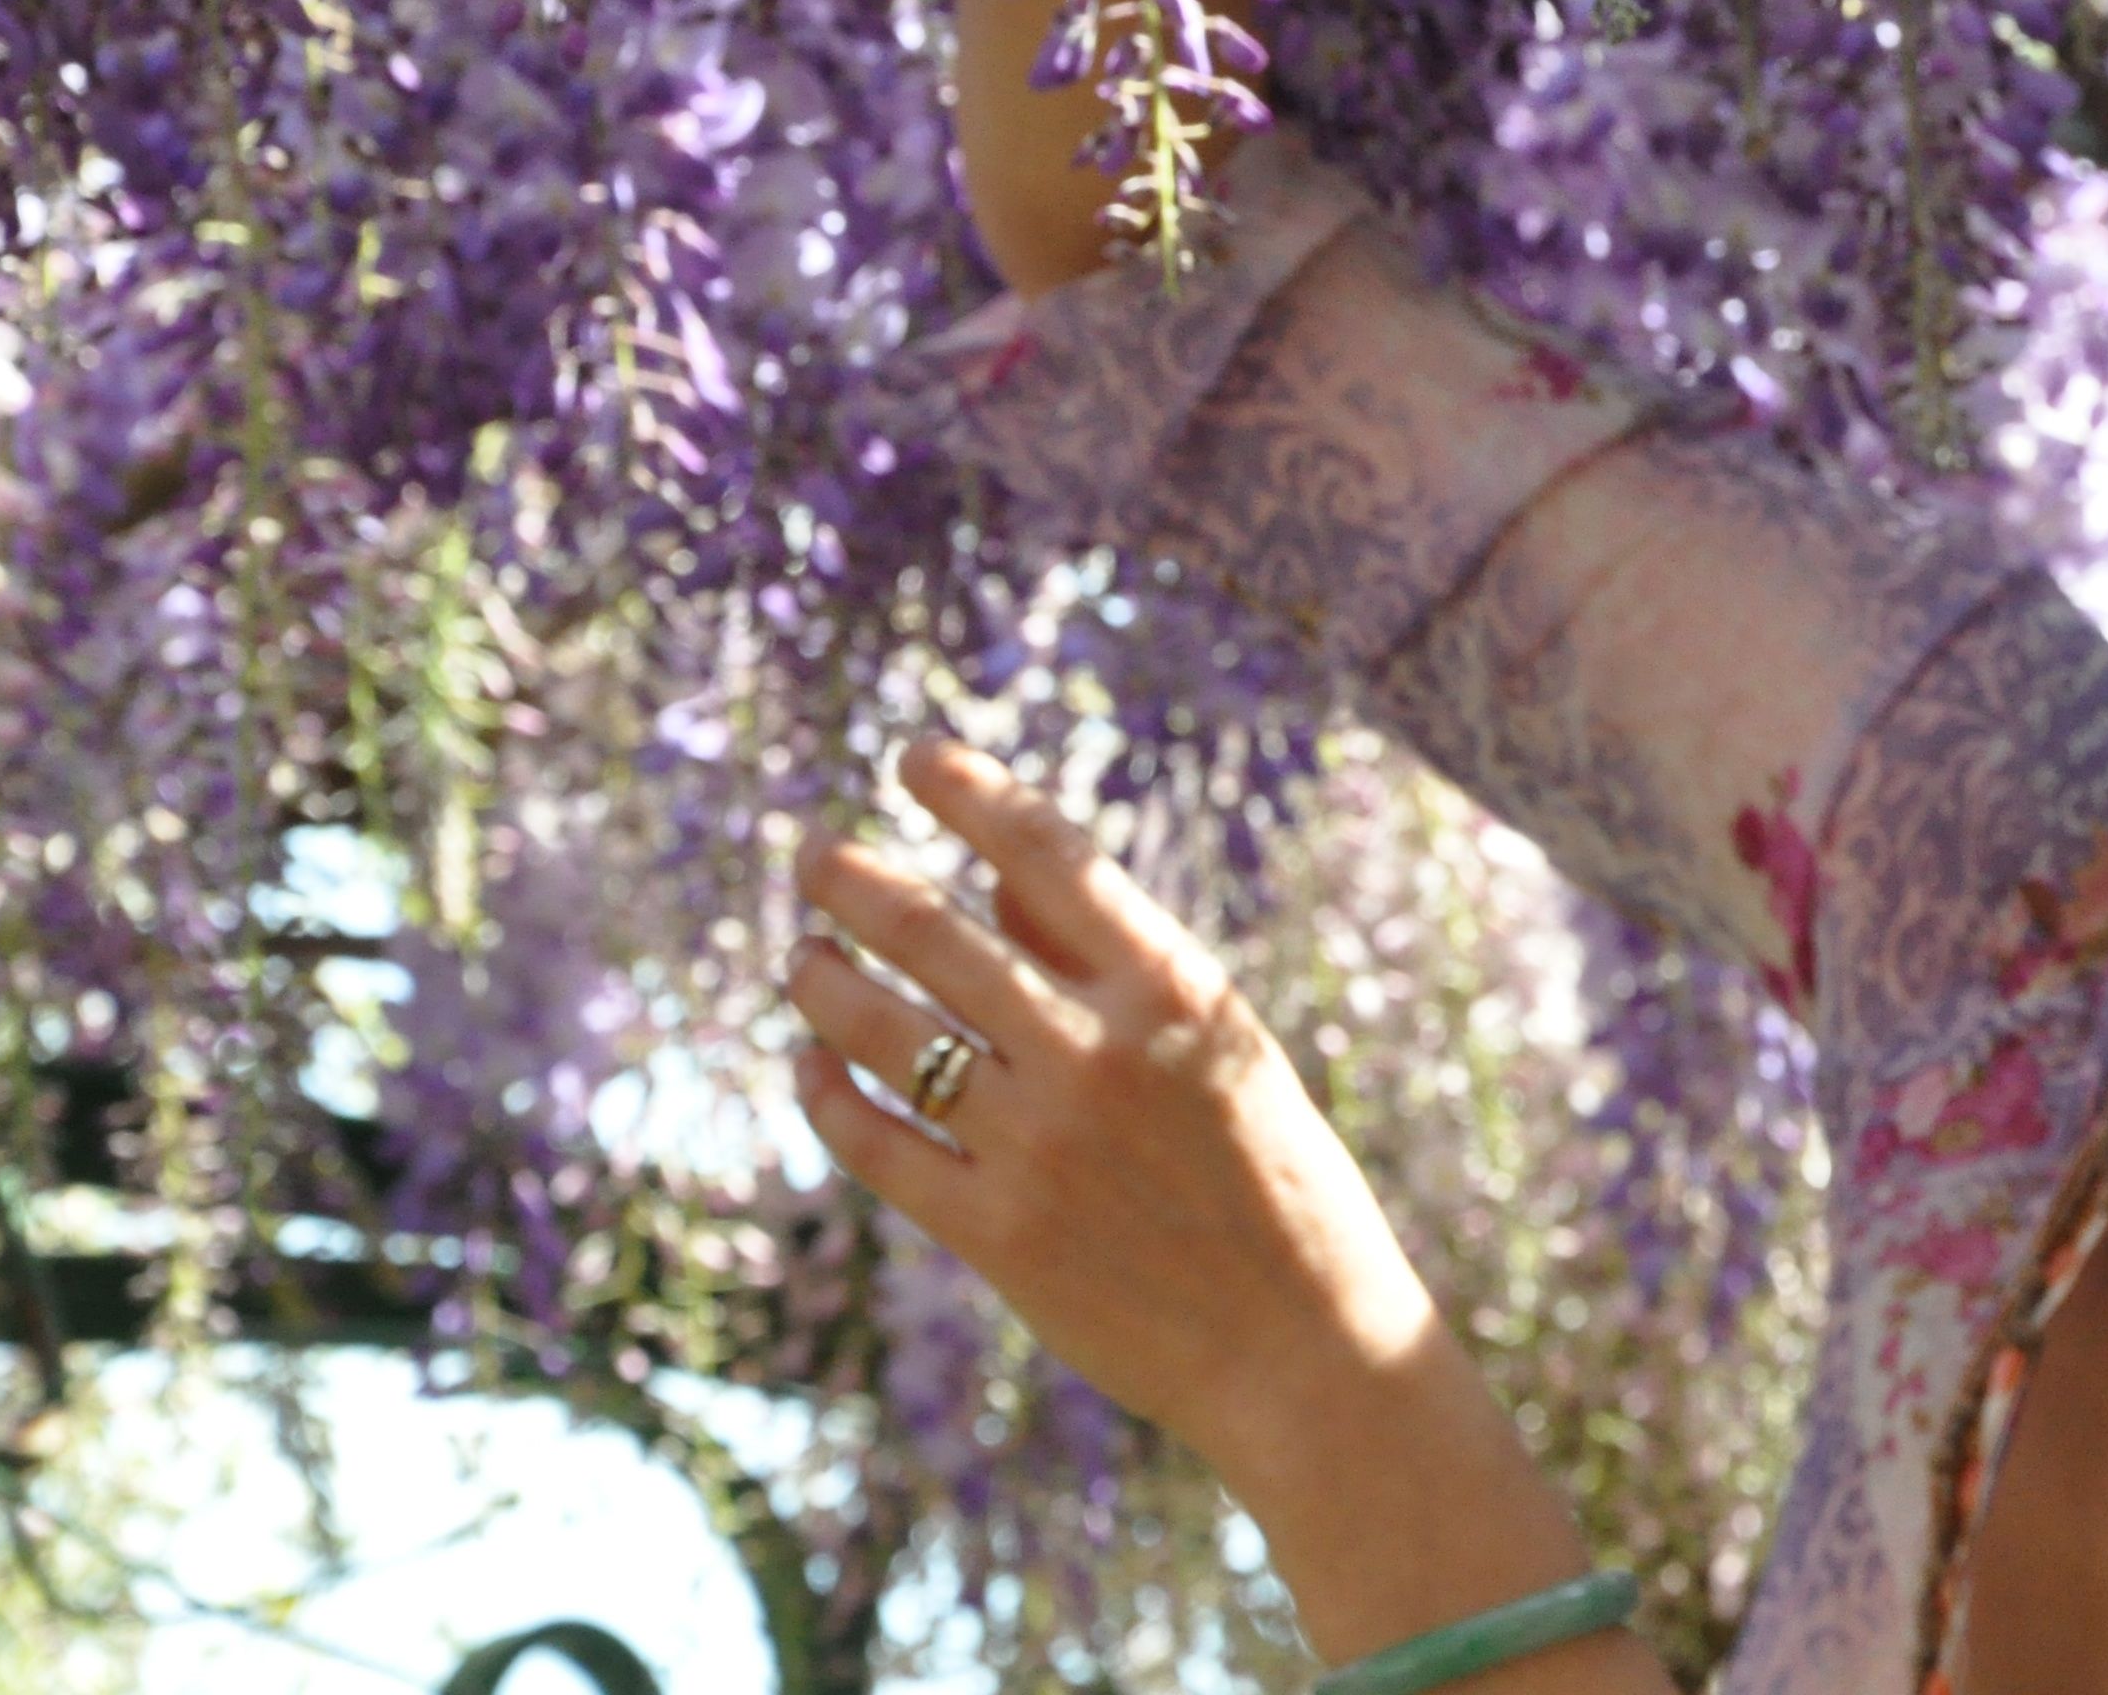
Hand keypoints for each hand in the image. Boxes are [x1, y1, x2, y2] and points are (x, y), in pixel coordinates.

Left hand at [782, 736, 1431, 1467]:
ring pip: (882, 1032)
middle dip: (853, 880)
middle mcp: (1099, 1052)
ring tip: (801, 957)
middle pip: (934, 933)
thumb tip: (1007, 875)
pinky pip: (875, 1144)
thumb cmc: (1279, 1181)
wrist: (1305, 1349)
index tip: (914, 756)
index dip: (969, 792)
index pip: (1048, 853)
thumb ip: (1118, 962)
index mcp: (1175, 990)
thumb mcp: (1225, 1046)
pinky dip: (827, 1094)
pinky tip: (812, 1069)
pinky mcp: (997, 1234)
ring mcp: (1040, 1145)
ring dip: (823, 981)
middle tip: (811, 856)